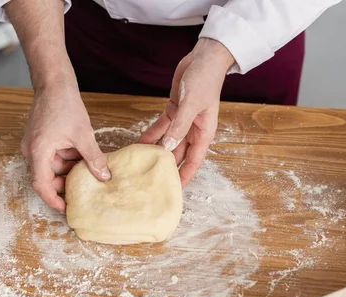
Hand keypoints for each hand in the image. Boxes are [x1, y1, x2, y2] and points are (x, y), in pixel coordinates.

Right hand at [20, 84, 110, 212]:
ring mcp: (36, 146)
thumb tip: (105, 177)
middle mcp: (32, 151)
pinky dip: (67, 160)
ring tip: (88, 171)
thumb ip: (93, 158)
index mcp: (38, 151)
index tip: (66, 209)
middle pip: (46, 178)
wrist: (54, 83)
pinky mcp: (42, 141)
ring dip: (68, 171)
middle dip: (65, 185)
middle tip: (84, 191)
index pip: (41, 185)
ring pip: (52, 168)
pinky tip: (82, 158)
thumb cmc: (64, 105)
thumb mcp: (83, 135)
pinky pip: (53, 158)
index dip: (53, 200)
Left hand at [139, 38, 234, 186]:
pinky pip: (161, 127)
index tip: (174, 189)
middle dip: (168, 166)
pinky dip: (152, 134)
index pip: (194, 160)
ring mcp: (183, 120)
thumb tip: (169, 147)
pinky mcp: (174, 110)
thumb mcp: (191, 105)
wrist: (204, 58)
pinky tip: (140, 142)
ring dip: (157, 150)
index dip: (184, 175)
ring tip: (142, 163)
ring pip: (169, 141)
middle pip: (180, 154)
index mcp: (204, 132)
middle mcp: (194, 129)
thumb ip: (179, 126)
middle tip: (152, 179)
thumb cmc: (205, 80)